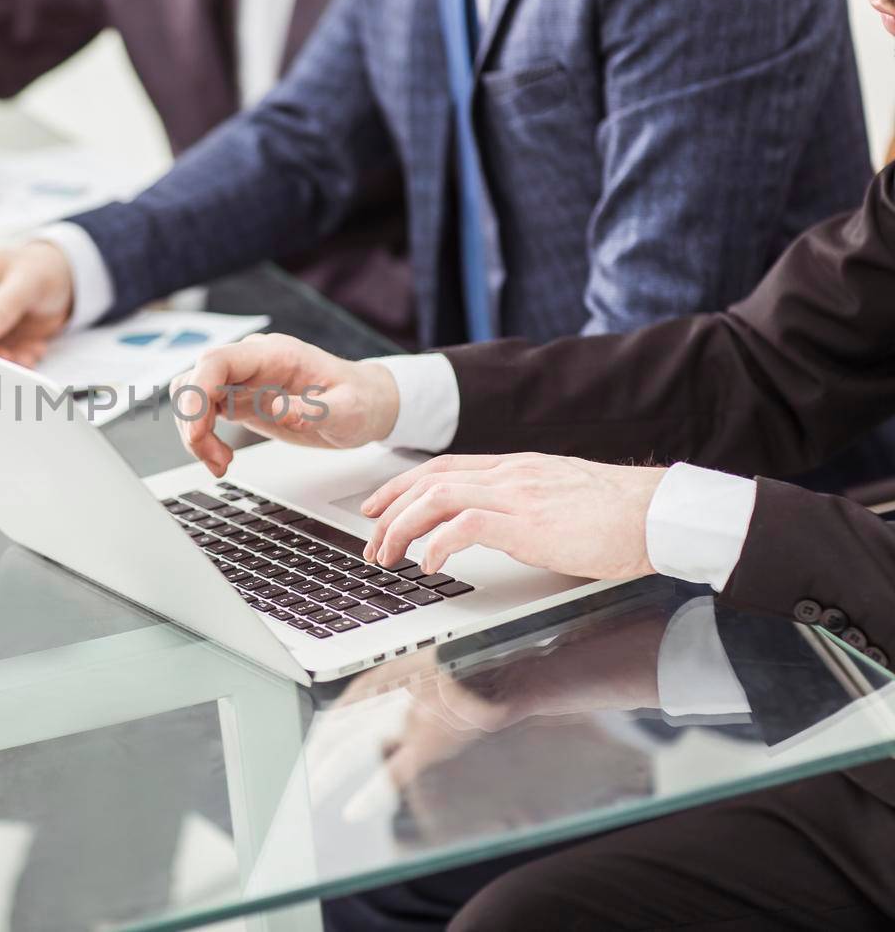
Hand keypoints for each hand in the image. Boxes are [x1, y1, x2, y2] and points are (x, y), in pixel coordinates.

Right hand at [168, 334, 401, 477]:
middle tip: (215, 460)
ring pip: (192, 395)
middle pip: (195, 379)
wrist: (366, 404)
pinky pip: (203, 411)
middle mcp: (253, 362)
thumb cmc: (360, 402)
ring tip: (220, 464)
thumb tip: (277, 409)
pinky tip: (222, 459)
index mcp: (275, 355)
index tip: (198, 432)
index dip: (197, 394)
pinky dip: (202, 437)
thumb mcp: (347, 411)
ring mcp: (243, 380)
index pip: (216, 361)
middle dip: (192, 422)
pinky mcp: (240, 400)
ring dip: (195, 433)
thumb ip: (312, 409)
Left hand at [359, 453, 666, 578]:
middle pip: (428, 480)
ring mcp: (517, 496)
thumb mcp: (558, 499)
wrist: (660, 514)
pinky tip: (429, 564)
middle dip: (389, 510)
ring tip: (388, 557)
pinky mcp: (528, 524)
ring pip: (436, 498)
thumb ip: (524, 503)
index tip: (378, 507)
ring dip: (402, 529)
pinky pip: (464, 526)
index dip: (402, 486)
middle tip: (371, 541)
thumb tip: (495, 525)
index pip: (443, 467)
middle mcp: (510, 475)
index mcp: (516, 468)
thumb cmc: (620, 514)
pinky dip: (437, 543)